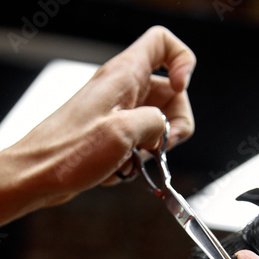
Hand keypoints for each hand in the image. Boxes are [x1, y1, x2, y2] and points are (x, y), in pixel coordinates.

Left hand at [0, 26, 195, 223]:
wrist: (39, 176)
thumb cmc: (68, 152)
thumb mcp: (122, 133)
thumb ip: (157, 123)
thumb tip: (164, 130)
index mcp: (124, 76)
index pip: (163, 43)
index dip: (182, 61)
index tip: (181, 89)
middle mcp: (122, 90)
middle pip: (169, 95)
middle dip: (172, 124)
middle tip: (160, 145)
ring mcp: (117, 114)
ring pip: (156, 124)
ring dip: (152, 148)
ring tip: (131, 160)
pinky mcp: (112, 136)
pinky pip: (139, 144)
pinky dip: (135, 160)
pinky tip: (117, 169)